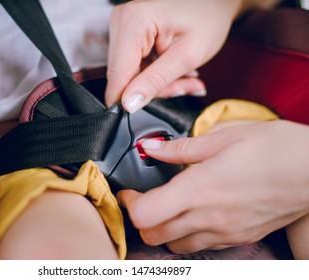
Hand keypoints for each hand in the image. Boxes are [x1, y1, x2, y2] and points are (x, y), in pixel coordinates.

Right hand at [105, 0, 240, 111]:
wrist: (215, 3)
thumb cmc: (209, 19)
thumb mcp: (187, 56)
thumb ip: (156, 82)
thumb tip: (129, 103)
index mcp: (134, 22)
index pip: (118, 73)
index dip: (126, 100)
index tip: (139, 114)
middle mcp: (121, 21)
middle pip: (123, 76)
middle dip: (152, 90)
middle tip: (184, 87)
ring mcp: (123, 27)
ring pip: (129, 75)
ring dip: (157, 84)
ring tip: (186, 78)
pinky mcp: (127, 35)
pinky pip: (133, 68)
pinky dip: (154, 76)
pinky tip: (174, 71)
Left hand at [117, 120, 308, 252]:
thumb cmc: (274, 149)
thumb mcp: (223, 137)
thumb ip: (181, 148)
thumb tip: (153, 148)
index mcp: (199, 188)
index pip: (145, 214)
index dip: (128, 205)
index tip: (129, 192)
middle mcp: (208, 216)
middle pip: (154, 235)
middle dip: (141, 220)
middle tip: (143, 200)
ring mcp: (224, 231)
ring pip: (175, 246)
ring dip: (163, 230)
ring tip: (167, 208)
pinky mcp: (238, 237)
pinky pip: (201, 245)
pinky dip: (187, 235)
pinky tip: (194, 215)